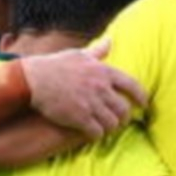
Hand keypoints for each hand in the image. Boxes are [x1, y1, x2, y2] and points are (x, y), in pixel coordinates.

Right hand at [21, 41, 148, 139]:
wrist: (32, 80)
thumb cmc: (55, 65)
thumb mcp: (78, 55)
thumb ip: (97, 52)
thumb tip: (110, 41)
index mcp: (103, 71)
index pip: (132, 86)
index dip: (141, 97)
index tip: (143, 105)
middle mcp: (100, 88)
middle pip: (124, 109)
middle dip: (124, 117)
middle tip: (120, 121)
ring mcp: (91, 104)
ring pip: (112, 123)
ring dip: (110, 127)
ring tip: (105, 127)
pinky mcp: (80, 118)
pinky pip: (97, 132)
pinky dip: (97, 135)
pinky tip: (92, 133)